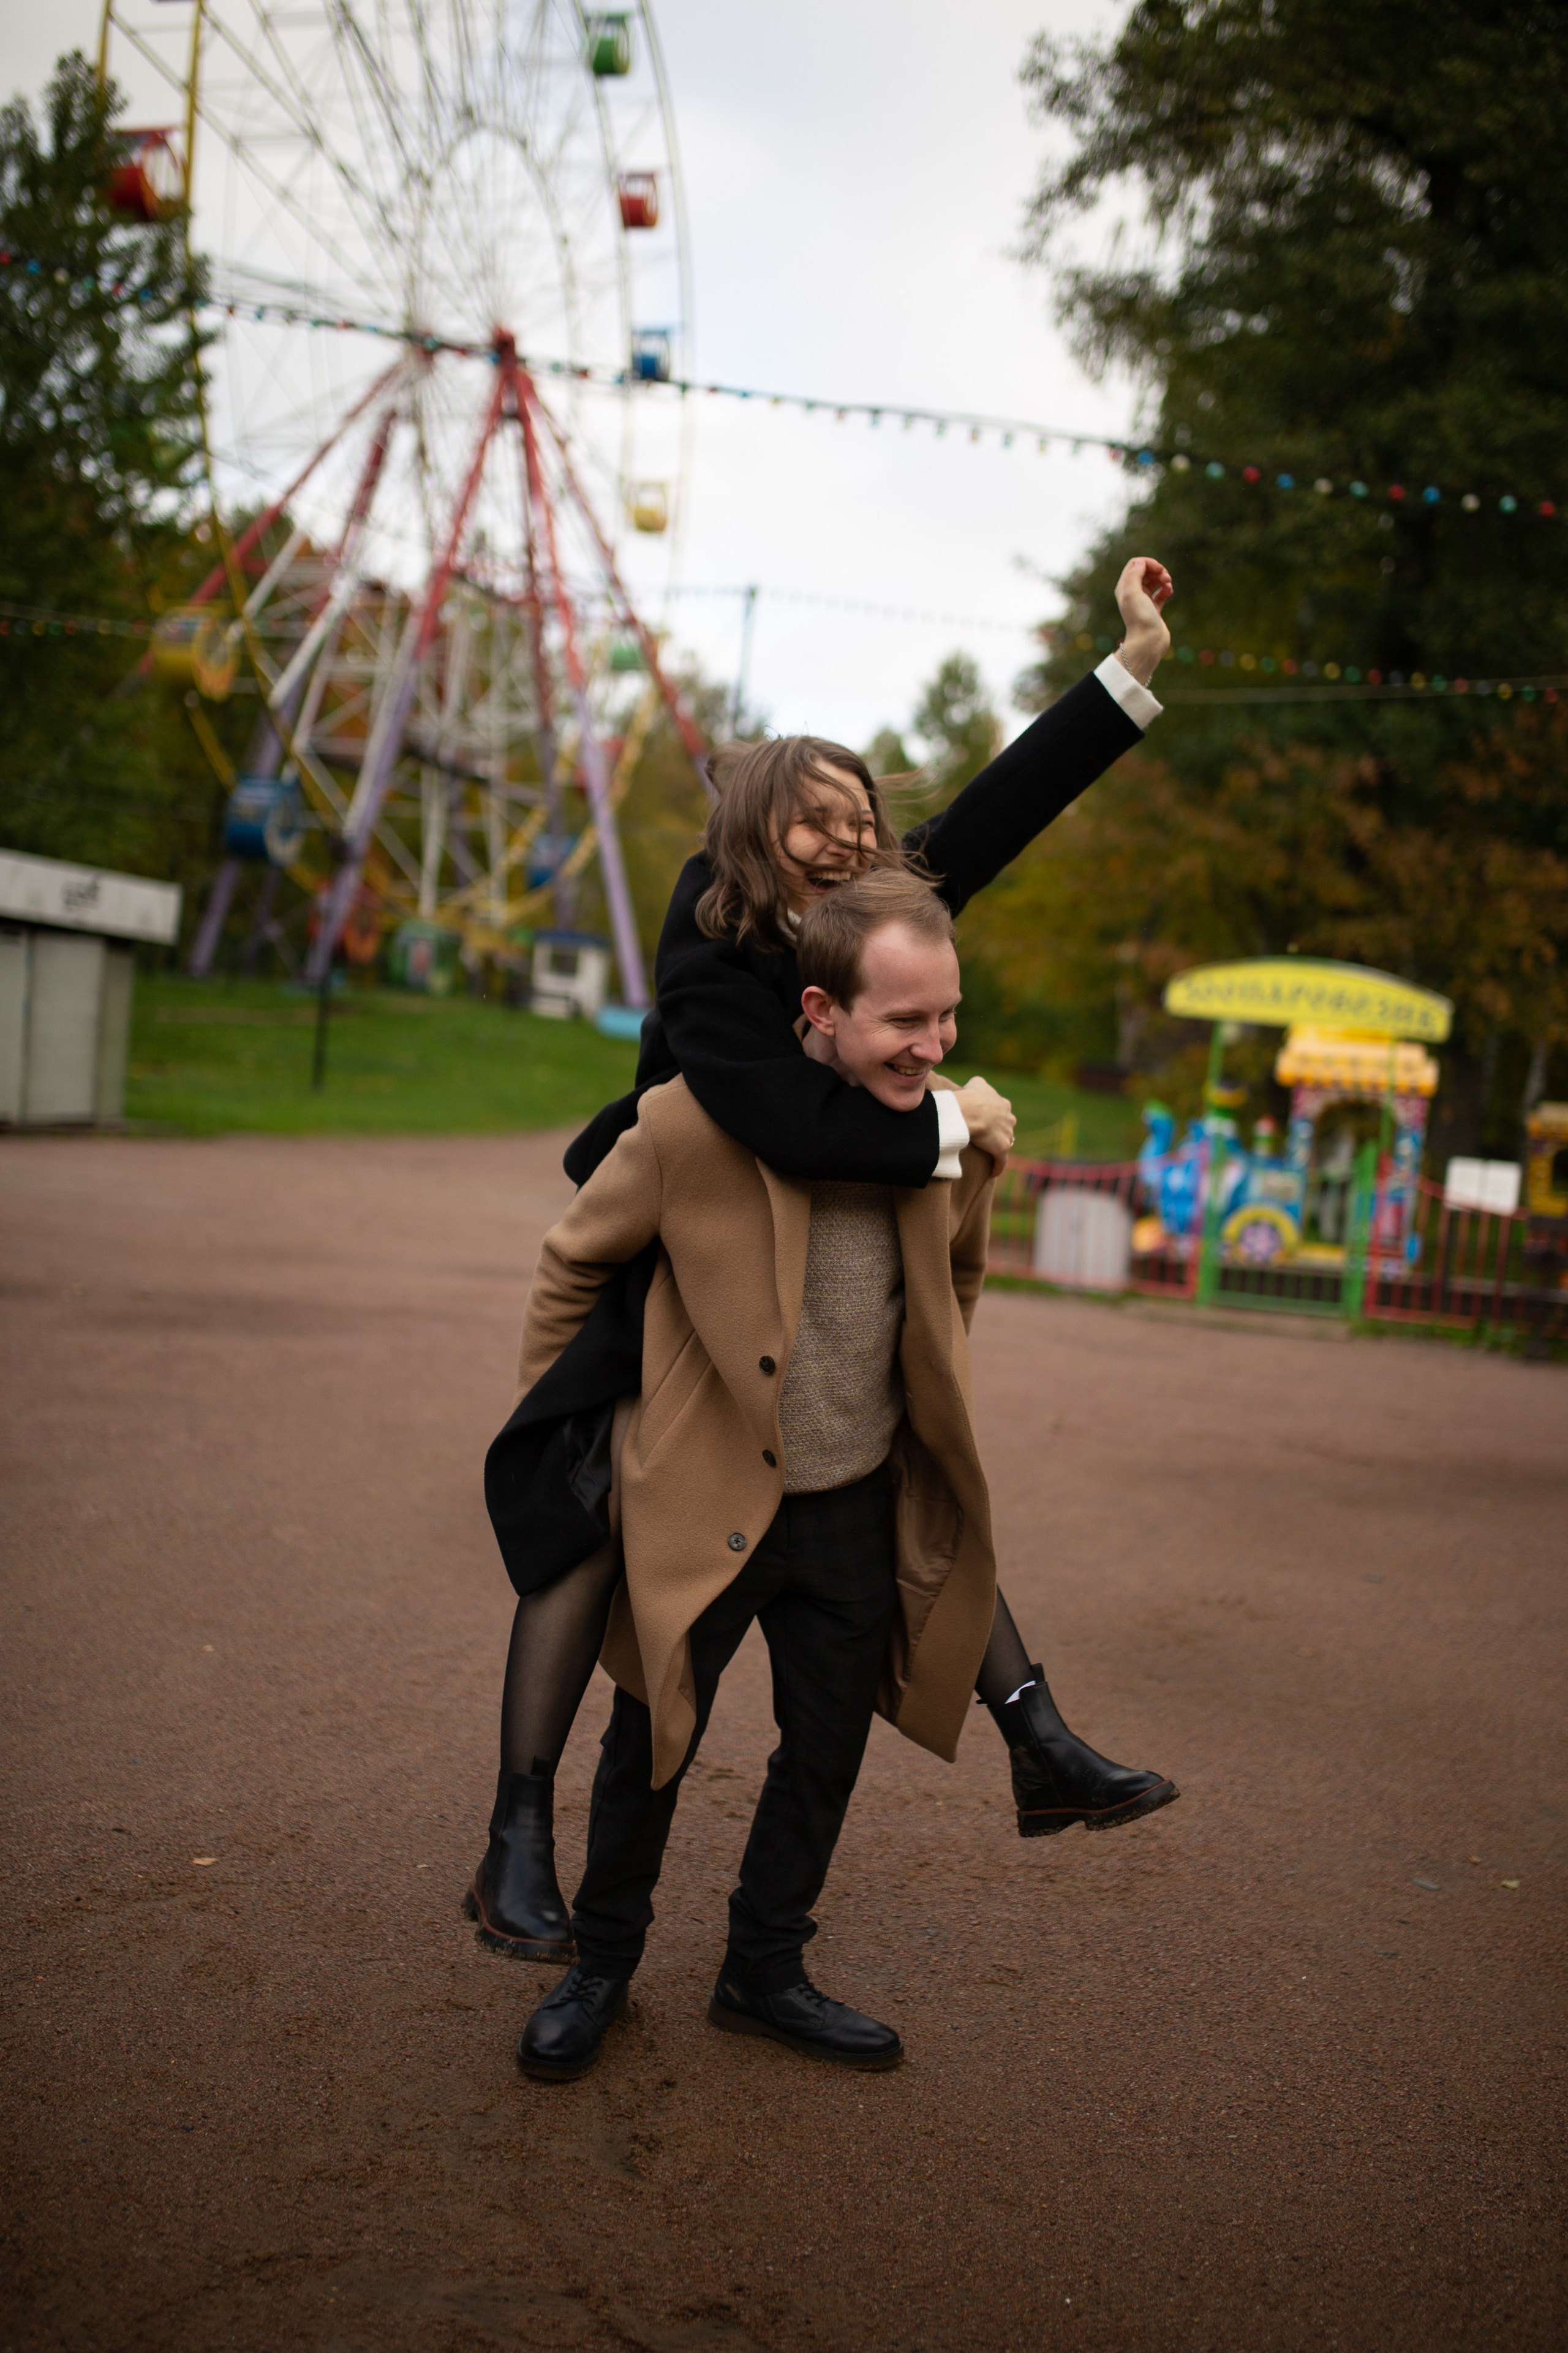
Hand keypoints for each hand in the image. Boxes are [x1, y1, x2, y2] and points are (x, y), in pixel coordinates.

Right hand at [954, 1075, 1015, 1164]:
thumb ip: (981, 1085)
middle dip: (1000, 1132)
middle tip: (987, 1137)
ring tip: (988, 1154)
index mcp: (1004, 1105)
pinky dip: (997, 1168)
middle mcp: (1009, 1119)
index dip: (995, 1117)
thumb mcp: (977, 1082)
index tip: (986, 1121)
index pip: (1003, 1112)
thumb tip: (979, 1086)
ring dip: (998, 1148)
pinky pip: (1001, 1162)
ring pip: (1005, 1144)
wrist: (971, 1111)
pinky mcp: (1002, 1150)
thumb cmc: (971, 1096)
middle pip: (1006, 1128)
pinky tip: (992, 1173)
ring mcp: (1007, 1135)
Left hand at [1112, 555, 1173, 683]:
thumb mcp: (1133, 593)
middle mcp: (1132, 593)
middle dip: (1158, 571)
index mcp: (1125, 587)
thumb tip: (1140, 562)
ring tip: (1169, 585)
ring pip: (1155, 581)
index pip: (1136, 564)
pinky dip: (1166, 589)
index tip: (1159, 569)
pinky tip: (1169, 592)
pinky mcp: (1154, 608)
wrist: (1148, 641)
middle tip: (1166, 578)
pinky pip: (1161, 592)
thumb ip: (1134, 574)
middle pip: (1146, 571)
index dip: (1149, 563)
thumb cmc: (1140, 618)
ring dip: (1164, 579)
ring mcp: (1143, 601)